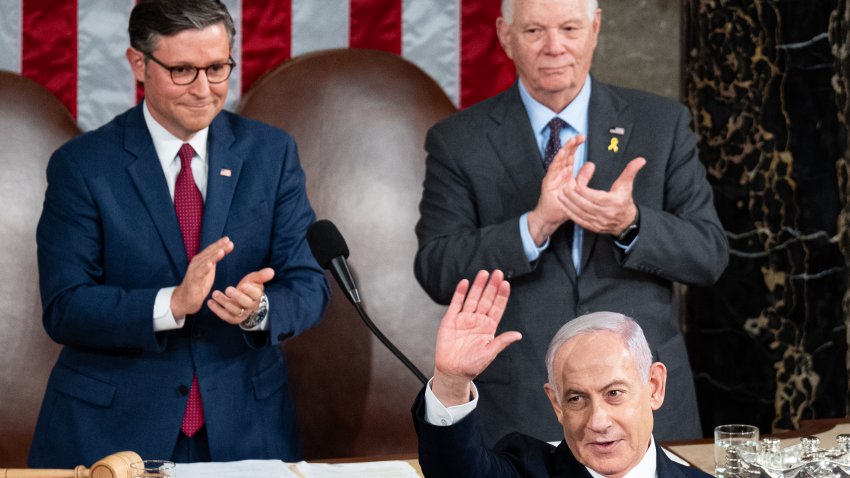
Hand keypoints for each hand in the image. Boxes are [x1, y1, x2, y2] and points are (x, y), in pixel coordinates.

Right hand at [171, 237, 233, 317]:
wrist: (185, 299)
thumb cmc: (198, 283)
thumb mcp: (208, 270)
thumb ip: (214, 260)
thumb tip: (223, 249)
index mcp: (201, 260)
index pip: (211, 250)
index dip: (219, 244)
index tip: (228, 239)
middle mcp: (196, 264)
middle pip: (208, 253)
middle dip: (218, 247)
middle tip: (228, 241)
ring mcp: (194, 272)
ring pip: (204, 262)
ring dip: (213, 256)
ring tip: (221, 251)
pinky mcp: (193, 282)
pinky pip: (199, 274)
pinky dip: (204, 269)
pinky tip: (210, 265)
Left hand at [208, 267, 274, 324]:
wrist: (245, 300)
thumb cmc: (249, 287)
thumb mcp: (254, 279)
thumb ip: (261, 276)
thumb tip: (271, 271)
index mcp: (257, 296)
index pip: (255, 294)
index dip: (249, 290)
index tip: (243, 285)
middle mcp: (250, 306)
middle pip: (245, 303)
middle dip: (237, 296)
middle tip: (228, 289)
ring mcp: (242, 313)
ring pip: (234, 310)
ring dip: (224, 302)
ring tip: (214, 293)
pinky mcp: (233, 318)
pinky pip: (225, 316)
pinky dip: (217, 310)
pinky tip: (210, 302)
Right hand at [432, 270, 520, 406]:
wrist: (452, 371)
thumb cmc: (472, 365)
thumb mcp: (489, 354)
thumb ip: (501, 342)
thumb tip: (518, 335)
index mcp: (488, 328)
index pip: (497, 308)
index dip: (501, 296)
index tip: (506, 284)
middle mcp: (477, 321)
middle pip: (486, 300)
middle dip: (491, 286)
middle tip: (497, 273)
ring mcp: (464, 319)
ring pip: (472, 298)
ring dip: (478, 286)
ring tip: (483, 273)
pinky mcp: (450, 320)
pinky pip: (456, 304)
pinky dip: (460, 293)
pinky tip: (465, 283)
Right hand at [527, 135, 584, 244]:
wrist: (552, 217)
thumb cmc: (563, 204)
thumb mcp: (577, 188)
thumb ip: (583, 177)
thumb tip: (591, 164)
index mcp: (565, 173)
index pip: (570, 156)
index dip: (575, 147)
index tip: (582, 138)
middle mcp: (558, 173)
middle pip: (565, 155)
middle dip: (571, 145)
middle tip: (579, 137)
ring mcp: (552, 176)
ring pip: (559, 159)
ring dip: (565, 150)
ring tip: (571, 142)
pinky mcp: (548, 182)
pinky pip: (553, 169)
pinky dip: (557, 160)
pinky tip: (562, 153)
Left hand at [563, 156, 645, 234]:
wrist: (626, 222)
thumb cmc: (624, 201)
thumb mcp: (627, 186)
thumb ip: (631, 172)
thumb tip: (641, 160)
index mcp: (612, 202)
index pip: (592, 195)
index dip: (581, 188)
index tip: (573, 180)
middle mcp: (604, 213)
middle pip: (583, 203)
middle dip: (571, 194)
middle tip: (563, 185)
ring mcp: (597, 221)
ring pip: (578, 212)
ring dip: (568, 203)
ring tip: (560, 193)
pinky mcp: (592, 226)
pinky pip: (578, 220)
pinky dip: (570, 212)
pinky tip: (563, 204)